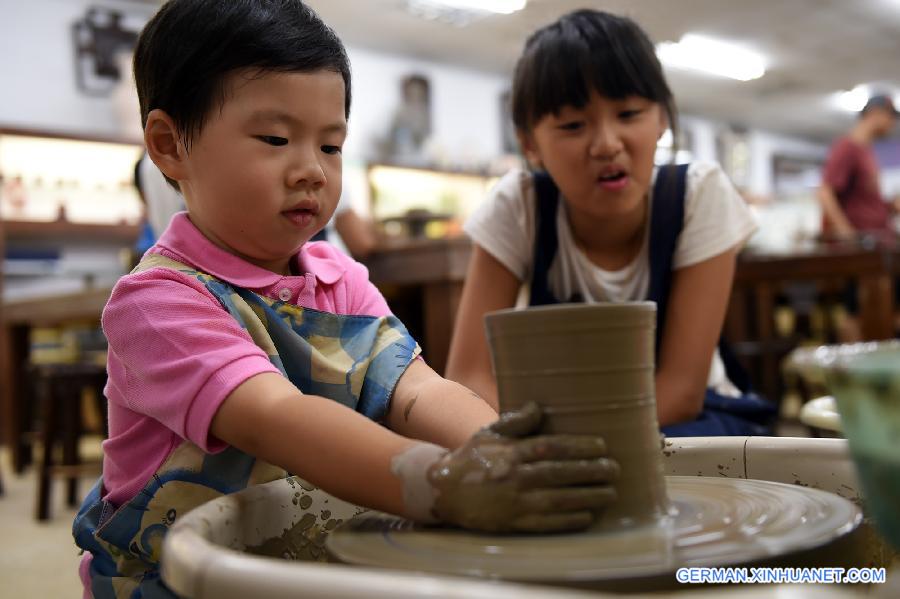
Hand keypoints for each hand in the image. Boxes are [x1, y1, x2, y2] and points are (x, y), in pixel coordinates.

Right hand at [427, 402, 618, 532]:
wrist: (443, 490)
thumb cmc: (471, 458)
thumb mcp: (489, 433)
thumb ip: (515, 421)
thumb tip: (538, 407)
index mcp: (511, 452)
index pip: (550, 447)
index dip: (579, 446)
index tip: (601, 445)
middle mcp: (514, 476)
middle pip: (559, 473)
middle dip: (591, 471)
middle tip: (614, 469)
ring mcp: (514, 502)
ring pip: (558, 500)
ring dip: (587, 497)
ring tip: (610, 493)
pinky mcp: (512, 523)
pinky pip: (546, 524)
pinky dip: (568, 521)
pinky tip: (587, 516)